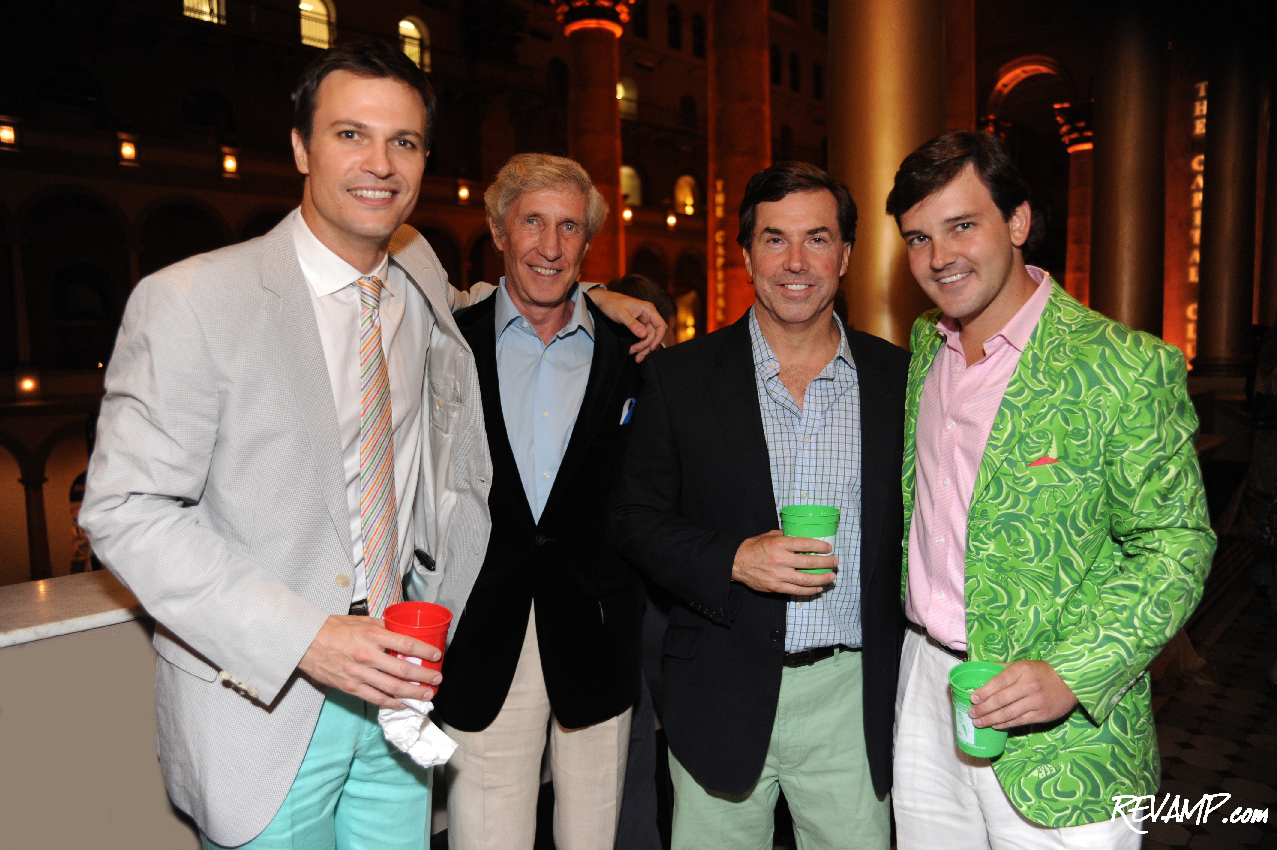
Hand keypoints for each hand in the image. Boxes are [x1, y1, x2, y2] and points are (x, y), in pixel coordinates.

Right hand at [298, 615, 442, 708]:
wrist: (305, 642)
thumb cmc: (333, 629)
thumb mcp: (361, 621)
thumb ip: (382, 627)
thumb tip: (402, 631)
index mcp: (372, 635)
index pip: (406, 644)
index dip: (424, 650)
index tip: (437, 655)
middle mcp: (367, 655)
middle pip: (403, 669)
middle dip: (424, 676)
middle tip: (437, 679)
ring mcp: (359, 674)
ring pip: (392, 688)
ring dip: (413, 693)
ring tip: (427, 695)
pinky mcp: (351, 687)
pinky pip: (376, 698)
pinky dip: (392, 703)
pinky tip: (403, 705)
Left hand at [587, 288, 667, 360]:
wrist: (604, 301)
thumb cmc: (612, 304)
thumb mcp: (621, 314)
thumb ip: (633, 324)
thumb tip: (644, 335)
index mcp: (648, 309)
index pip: (661, 325)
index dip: (658, 338)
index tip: (651, 348)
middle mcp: (649, 315)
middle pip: (654, 334)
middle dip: (646, 345)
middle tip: (636, 354)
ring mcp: (644, 320)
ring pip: (649, 337)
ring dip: (644, 348)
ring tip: (636, 357)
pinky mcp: (639, 325)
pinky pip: (643, 336)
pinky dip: (640, 345)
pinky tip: (635, 351)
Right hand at [731, 530, 837, 594]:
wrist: (737, 563)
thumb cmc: (754, 547)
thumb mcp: (769, 535)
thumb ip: (786, 536)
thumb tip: (802, 536)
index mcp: (779, 544)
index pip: (805, 545)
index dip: (820, 547)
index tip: (829, 548)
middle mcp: (780, 560)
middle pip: (809, 563)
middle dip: (826, 563)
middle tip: (835, 562)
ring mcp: (779, 575)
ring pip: (806, 579)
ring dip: (822, 579)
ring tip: (831, 577)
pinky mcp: (776, 587)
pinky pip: (797, 590)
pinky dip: (810, 590)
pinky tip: (818, 588)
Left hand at [969, 660, 1077, 729]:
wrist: (1071, 682)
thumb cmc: (1042, 672)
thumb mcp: (1023, 664)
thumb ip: (1003, 668)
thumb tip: (982, 671)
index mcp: (1021, 670)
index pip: (998, 682)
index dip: (983, 692)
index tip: (972, 698)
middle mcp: (1028, 686)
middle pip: (1001, 700)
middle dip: (983, 708)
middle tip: (972, 713)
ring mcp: (1036, 702)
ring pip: (1008, 713)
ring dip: (991, 719)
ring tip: (978, 722)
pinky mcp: (1042, 715)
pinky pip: (1019, 721)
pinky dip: (1005, 724)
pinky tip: (995, 725)